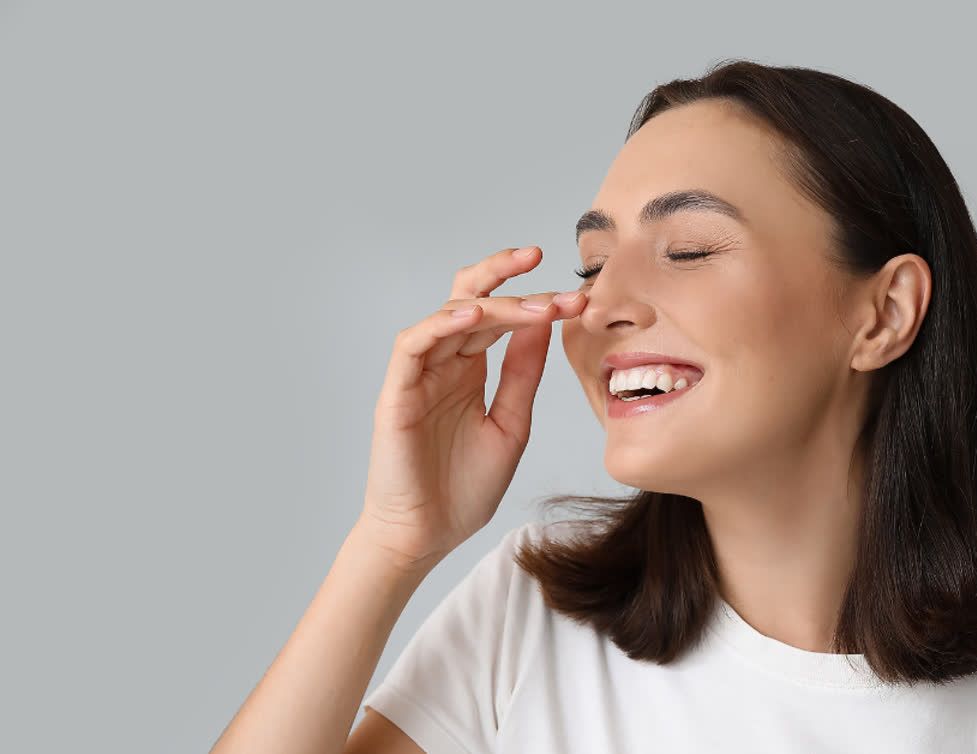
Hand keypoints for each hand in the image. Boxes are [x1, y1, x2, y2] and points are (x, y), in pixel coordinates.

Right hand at [355, 245, 585, 569]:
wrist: (426, 536)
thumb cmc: (464, 488)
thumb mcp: (512, 423)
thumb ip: (523, 375)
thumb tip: (544, 325)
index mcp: (469, 369)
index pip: (500, 317)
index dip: (536, 301)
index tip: (577, 297)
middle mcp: (443, 363)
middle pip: (470, 299)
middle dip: (507, 277)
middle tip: (543, 261)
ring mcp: (418, 374)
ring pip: (449, 314)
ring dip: (491, 302)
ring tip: (532, 303)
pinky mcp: (396, 391)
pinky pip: (414, 343)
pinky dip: (442, 324)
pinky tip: (474, 316)